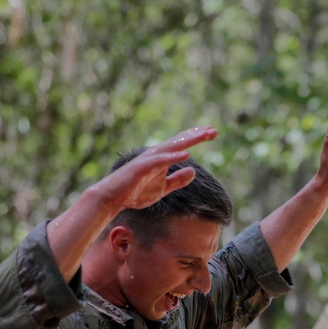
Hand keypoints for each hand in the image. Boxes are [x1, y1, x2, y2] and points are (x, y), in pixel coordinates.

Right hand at [85, 126, 218, 213]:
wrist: (113, 198)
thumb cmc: (135, 192)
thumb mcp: (163, 188)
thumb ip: (177, 180)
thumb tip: (193, 170)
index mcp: (162, 158)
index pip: (183, 145)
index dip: (197, 138)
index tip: (213, 133)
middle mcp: (156, 154)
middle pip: (180, 141)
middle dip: (196, 135)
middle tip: (214, 130)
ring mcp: (148, 160)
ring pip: (171, 147)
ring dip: (187, 141)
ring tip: (202, 135)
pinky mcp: (141, 168)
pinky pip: (159, 161)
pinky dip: (172, 156)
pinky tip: (185, 154)